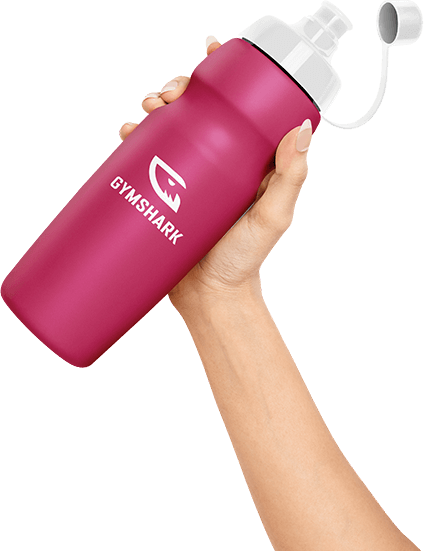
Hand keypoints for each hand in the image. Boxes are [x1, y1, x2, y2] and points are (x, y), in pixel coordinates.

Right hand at [119, 37, 312, 313]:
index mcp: (245, 163)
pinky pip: (145, 160)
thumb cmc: (245, 260)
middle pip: (196, 112)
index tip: (213, 50)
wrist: (210, 295)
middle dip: (180, 89)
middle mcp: (216, 165)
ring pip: (168, 129)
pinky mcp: (162, 194)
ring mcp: (186, 178)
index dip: (224, 77)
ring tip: (149, 110)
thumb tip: (300, 129)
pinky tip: (129, 134)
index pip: (236, 109)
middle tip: (170, 93)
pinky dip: (135, 140)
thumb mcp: (274, 218)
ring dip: (155, 108)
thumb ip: (290, 178)